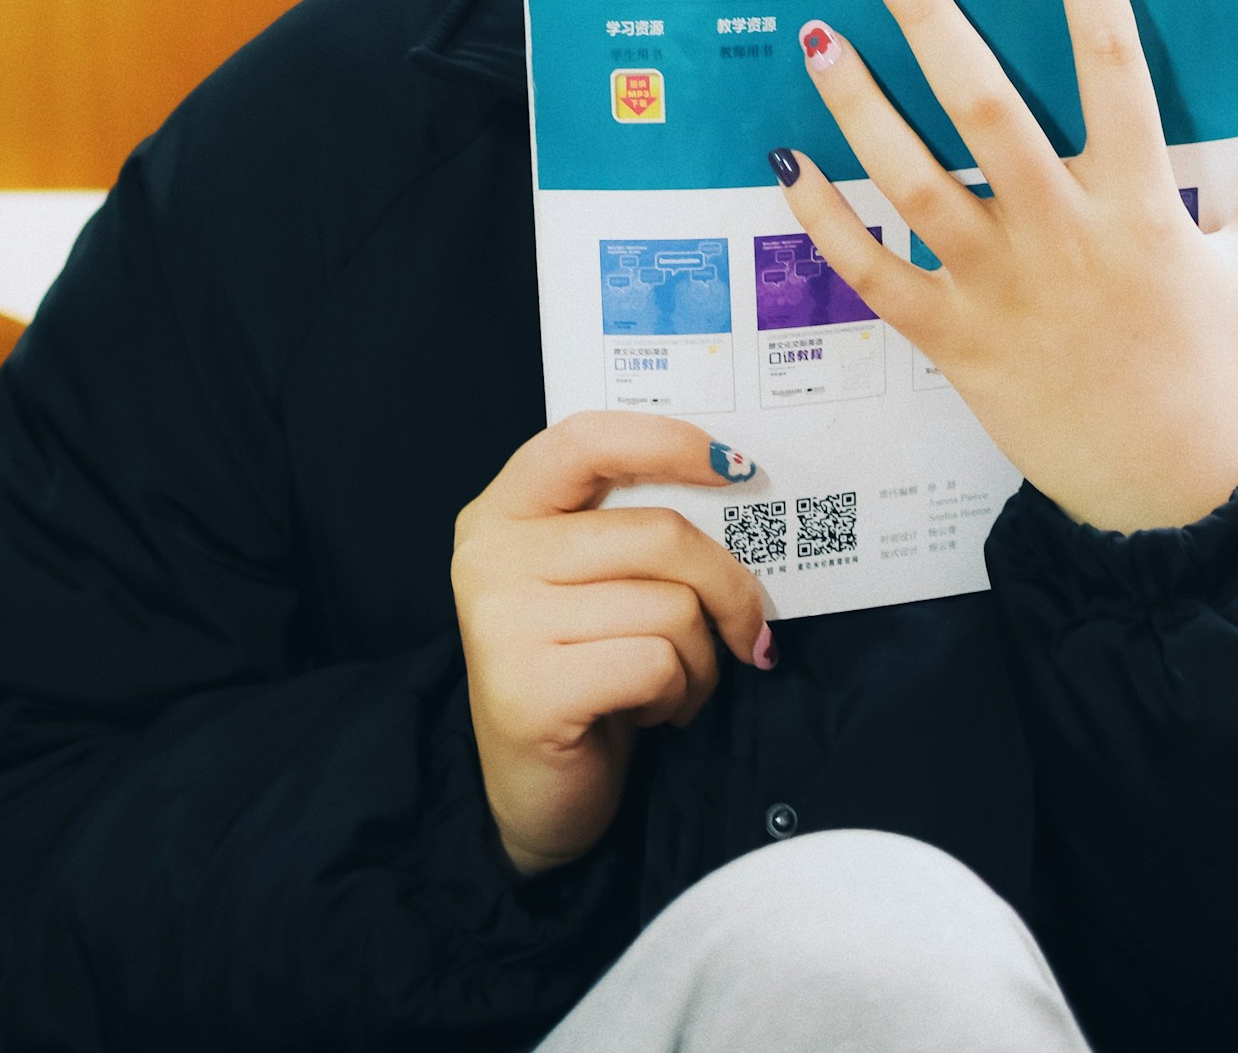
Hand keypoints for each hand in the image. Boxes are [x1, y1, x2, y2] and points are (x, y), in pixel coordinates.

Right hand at [449, 412, 769, 877]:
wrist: (538, 797)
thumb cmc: (586, 673)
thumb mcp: (596, 584)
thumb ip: (633, 530)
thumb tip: (736, 489)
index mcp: (505, 511)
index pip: (586, 440)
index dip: (666, 441)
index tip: (735, 466)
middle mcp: (491, 556)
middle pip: (660, 534)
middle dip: (727, 587)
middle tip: (745, 630)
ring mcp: (503, 622)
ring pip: (670, 605)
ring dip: (701, 658)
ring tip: (671, 684)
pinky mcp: (529, 690)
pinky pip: (657, 664)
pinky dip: (679, 693)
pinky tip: (649, 714)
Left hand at [776, 0, 1237, 532]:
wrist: (1170, 500)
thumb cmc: (1219, 374)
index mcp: (1141, 204)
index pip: (1115, 63)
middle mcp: (1062, 234)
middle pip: (987, 107)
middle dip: (934, 22)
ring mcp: (999, 288)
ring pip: (914, 179)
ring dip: (860, 103)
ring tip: (817, 34)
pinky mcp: (953, 342)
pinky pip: (875, 271)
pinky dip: (826, 217)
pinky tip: (787, 158)